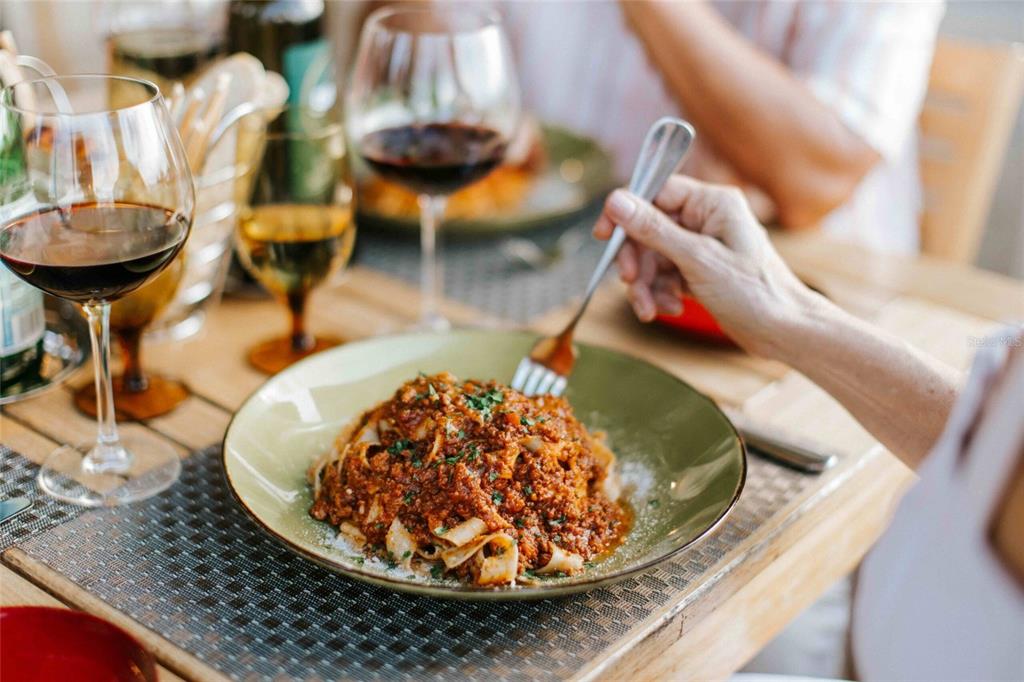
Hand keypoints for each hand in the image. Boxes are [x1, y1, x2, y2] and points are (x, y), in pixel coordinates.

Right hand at [592, 175, 815, 357]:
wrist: (784, 331)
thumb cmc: (754, 292)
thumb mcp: (697, 259)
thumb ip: (653, 229)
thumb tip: (616, 200)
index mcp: (713, 203)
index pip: (655, 191)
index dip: (626, 212)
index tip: (604, 236)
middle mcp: (707, 218)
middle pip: (648, 228)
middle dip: (638, 260)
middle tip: (631, 283)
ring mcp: (703, 245)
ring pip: (653, 256)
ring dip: (646, 284)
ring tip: (651, 309)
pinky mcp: (700, 269)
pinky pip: (665, 274)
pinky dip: (660, 292)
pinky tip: (670, 308)